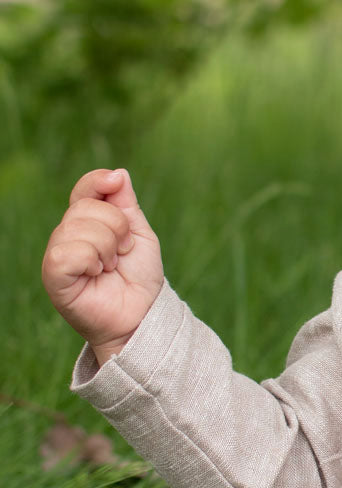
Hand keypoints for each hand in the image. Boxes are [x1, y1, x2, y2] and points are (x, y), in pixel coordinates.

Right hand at [42, 169, 163, 364]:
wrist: (142, 313)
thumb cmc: (139, 277)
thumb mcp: (139, 234)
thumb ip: (126, 204)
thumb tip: (117, 173)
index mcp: (87, 222)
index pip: (85, 189)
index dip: (98, 181)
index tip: (116, 185)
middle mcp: (68, 235)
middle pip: (87, 207)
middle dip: (117, 227)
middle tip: (122, 252)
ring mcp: (58, 254)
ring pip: (78, 228)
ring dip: (107, 247)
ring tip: (110, 266)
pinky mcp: (53, 276)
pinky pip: (66, 253)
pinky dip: (90, 260)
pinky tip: (96, 274)